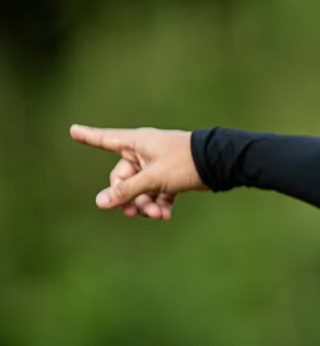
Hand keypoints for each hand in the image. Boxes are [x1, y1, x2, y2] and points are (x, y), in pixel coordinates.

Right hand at [69, 125, 206, 218]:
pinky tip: (166, 215)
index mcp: (137, 143)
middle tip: (135, 213)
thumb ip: (127, 191)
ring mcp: (159, 164)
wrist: (221, 163)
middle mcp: (146, 152)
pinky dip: (161, 203)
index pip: (106, 139)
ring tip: (158, 215)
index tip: (72, 130)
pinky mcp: (172, 176)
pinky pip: (158, 192)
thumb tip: (100, 202)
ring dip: (147, 204)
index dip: (89, 136)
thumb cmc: (185, 163)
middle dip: (129, 197)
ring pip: (142, 188)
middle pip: (124, 177)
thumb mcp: (153, 178)